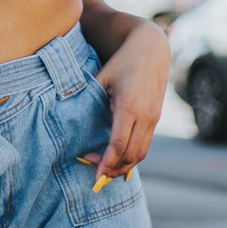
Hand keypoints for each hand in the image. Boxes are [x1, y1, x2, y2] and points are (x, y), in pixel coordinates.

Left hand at [85, 19, 170, 181]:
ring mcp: (153, 119)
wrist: (151, 50)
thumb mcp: (102, 76)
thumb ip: (89, 97)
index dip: (106, 163)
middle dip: (113, 170)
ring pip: (141, 154)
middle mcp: (145, 116)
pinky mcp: (156, 119)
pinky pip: (145, 146)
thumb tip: (70, 117)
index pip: (118, 144)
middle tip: (95, 177)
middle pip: (130, 155)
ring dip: (124, 167)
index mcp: (128, 106)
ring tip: (105, 172)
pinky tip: (119, 162)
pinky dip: (133, 158)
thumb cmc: (122, 62)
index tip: (95, 176)